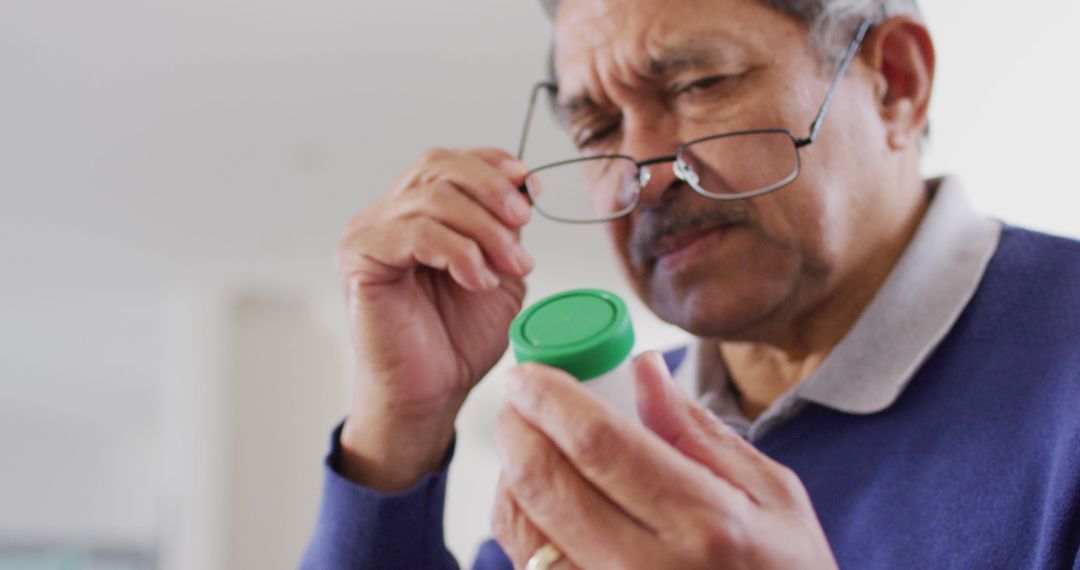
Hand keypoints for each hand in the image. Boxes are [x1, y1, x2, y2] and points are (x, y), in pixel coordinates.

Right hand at [337, 147, 533, 490]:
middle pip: (440, 166)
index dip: (494, 164)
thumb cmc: (456, 340)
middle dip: (493, 193)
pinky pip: (414, 231)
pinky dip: (457, 251)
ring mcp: (369, 232)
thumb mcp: (499, 273)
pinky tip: (476, 280)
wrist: (430, 393)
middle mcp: (388, 214)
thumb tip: (525, 188)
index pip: (451, 161)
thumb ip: (507, 231)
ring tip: (506, 268)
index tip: (532, 187)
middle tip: (522, 227)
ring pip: (433, 197)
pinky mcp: (360, 257)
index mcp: (417, 210)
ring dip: (483, 230)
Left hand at [491, 353, 836, 568]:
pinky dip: (521, 520)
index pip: (600, 442)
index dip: (550, 396)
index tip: (531, 371)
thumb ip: (698, 431)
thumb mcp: (772, 496)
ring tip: (531, 444)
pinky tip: (542, 498)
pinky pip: (526, 563)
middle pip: (545, 481)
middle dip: (517, 426)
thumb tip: (643, 369)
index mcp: (707, 526)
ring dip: (512, 472)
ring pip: (520, 527)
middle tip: (522, 398)